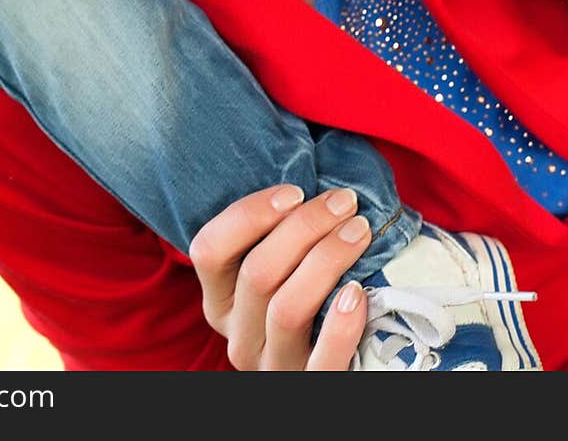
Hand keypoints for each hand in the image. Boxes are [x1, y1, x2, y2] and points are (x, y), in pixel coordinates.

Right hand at [189, 184, 369, 369]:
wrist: (338, 364)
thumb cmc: (312, 297)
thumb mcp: (281, 270)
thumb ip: (280, 235)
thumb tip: (314, 181)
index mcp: (220, 299)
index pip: (208, 250)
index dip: (249, 214)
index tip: (295, 191)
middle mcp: (237, 335)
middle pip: (257, 273)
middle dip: (304, 227)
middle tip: (344, 202)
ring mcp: (270, 366)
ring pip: (286, 308)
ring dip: (326, 260)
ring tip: (359, 231)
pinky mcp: (309, 387)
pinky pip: (322, 361)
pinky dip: (340, 325)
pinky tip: (358, 292)